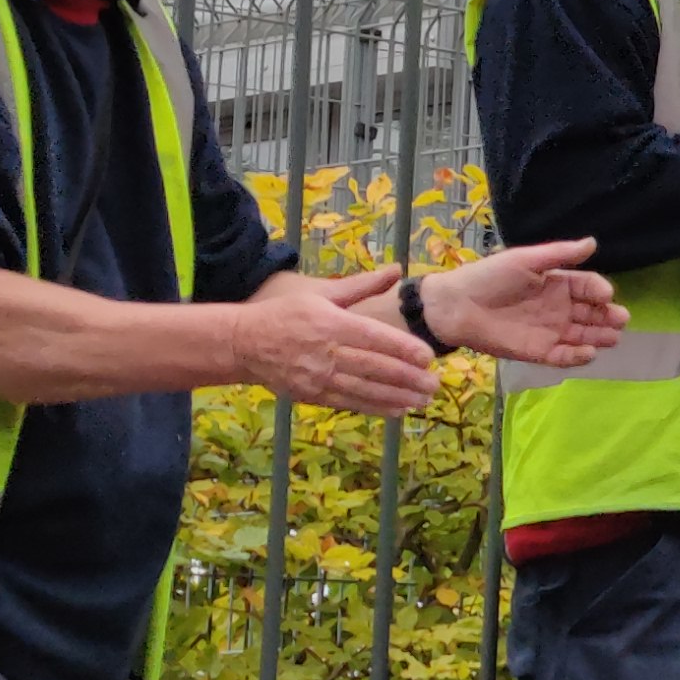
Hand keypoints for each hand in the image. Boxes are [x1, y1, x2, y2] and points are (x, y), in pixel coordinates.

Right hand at [234, 274, 444, 416]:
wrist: (244, 343)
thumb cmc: (286, 313)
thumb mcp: (321, 293)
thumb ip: (361, 286)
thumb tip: (397, 270)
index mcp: (330, 323)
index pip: (373, 337)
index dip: (402, 348)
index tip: (428, 357)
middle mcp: (324, 352)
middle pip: (373, 367)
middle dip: (407, 378)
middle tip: (435, 384)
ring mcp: (317, 377)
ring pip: (364, 389)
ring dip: (396, 397)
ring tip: (423, 399)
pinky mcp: (311, 395)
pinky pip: (348, 403)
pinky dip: (375, 407)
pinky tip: (398, 409)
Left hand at [414, 237, 621, 366]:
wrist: (455, 306)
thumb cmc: (489, 277)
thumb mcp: (525, 260)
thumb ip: (559, 254)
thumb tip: (593, 243)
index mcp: (557, 283)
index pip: (587, 287)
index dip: (600, 291)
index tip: (607, 296)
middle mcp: (558, 308)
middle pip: (591, 313)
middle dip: (608, 317)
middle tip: (621, 320)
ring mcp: (550, 331)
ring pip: (583, 336)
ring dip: (599, 337)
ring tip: (612, 339)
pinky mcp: (538, 352)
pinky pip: (563, 356)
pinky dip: (578, 357)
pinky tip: (589, 353)